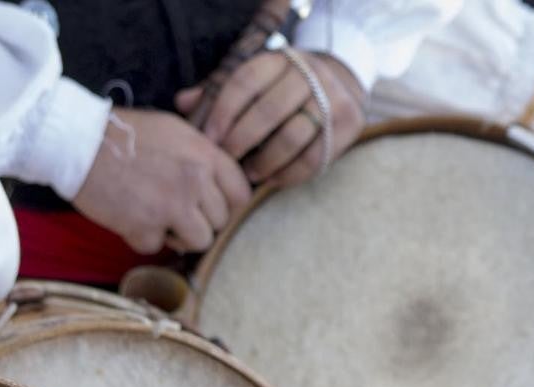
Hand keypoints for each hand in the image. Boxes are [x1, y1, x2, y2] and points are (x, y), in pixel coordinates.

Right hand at [72, 108, 249, 254]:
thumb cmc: (124, 134)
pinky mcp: (145, 226)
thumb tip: (223, 173)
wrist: (75, 140)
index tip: (211, 205)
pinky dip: (142, 237)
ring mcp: (172, 206)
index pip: (241, 194)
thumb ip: (202, 154)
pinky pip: (157, 246)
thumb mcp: (174, 130)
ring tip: (156, 216)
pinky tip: (129, 216)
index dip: (227, 204)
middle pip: (221, 221)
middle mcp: (194, 181)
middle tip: (174, 209)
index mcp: (205, 155)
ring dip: (179, 235)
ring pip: (199, 241)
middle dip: (200, 220)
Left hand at [176, 50, 366, 186]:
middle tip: (226, 160)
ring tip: (249, 174)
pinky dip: (290, 174)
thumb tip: (183, 104)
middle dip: (243, 140)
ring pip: (294, 137)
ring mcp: (333, 98)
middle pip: (270, 111)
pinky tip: (272, 180)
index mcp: (280, 59)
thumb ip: (220, 92)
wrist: (341, 83)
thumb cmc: (283, 89)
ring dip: (266, 161)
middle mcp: (310, 74)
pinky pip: (315, 158)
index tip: (209, 138)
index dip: (224, 111)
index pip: (246, 81)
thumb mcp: (256, 81)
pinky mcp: (350, 124)